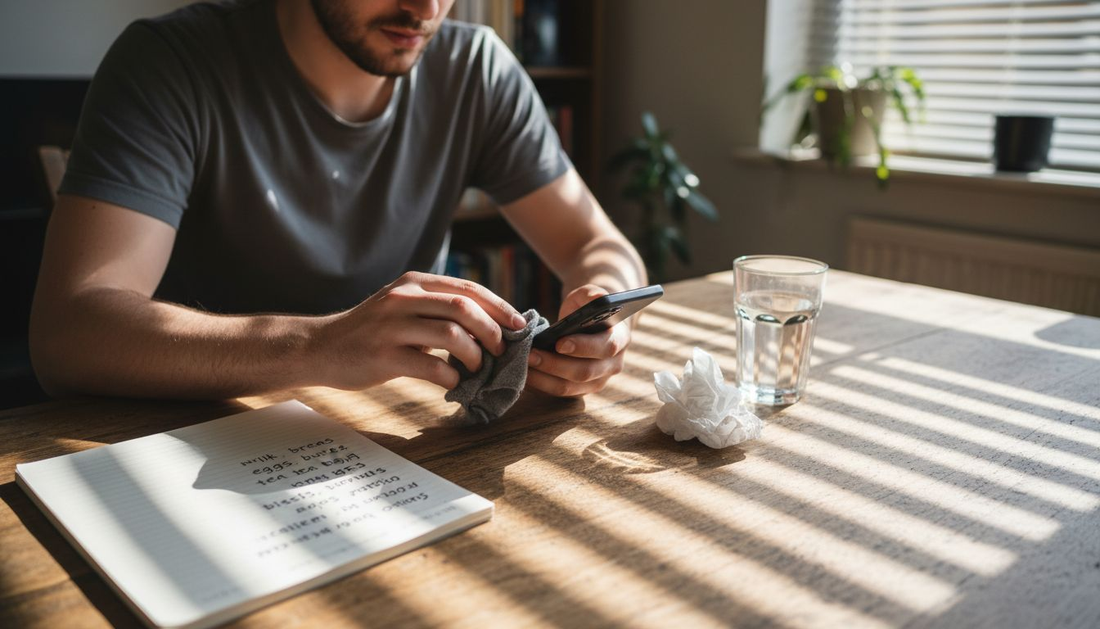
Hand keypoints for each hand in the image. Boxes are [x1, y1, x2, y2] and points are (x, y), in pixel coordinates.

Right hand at [310, 272, 526, 389]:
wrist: (319, 347)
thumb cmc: (369, 331)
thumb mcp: (401, 306)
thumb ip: (435, 308)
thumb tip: (488, 325)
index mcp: (413, 283)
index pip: (467, 289)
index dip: (499, 307)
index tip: (519, 325)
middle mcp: (402, 298)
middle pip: (464, 308)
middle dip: (492, 331)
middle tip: (501, 350)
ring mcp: (391, 327)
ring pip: (451, 334)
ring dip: (474, 354)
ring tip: (476, 367)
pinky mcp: (383, 356)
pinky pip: (431, 367)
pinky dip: (450, 377)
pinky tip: (452, 383)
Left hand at [525, 284, 631, 396]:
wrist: (591, 324)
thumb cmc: (587, 307)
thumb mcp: (588, 295)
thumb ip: (592, 294)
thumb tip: (597, 298)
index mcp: (620, 339)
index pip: (605, 347)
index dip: (583, 347)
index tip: (559, 343)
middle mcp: (613, 364)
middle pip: (585, 372)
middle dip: (555, 365)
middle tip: (530, 355)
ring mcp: (598, 381)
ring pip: (570, 387)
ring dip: (544, 378)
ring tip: (523, 365)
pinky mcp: (582, 390)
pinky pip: (560, 393)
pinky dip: (541, 385)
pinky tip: (525, 374)